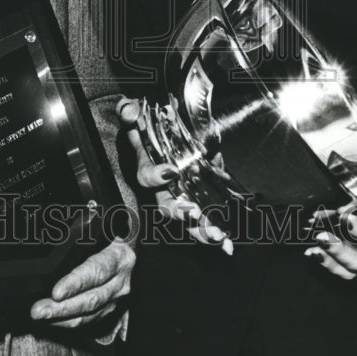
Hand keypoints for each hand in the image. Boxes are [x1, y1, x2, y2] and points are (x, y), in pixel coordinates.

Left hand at [29, 238, 134, 328]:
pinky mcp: (110, 308)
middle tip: (39, 310)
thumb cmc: (113, 233)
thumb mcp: (104, 226)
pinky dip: (68, 322)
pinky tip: (51, 321)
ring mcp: (117, 297)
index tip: (56, 292)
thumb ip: (84, 231)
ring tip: (41, 316)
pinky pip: (88, 320)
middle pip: (91, 298)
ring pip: (89, 314)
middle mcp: (121, 280)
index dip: (76, 283)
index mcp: (119, 256)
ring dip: (61, 318)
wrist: (130, 245)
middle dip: (62, 308)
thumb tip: (54, 228)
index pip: (97, 270)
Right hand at [117, 97, 232, 252]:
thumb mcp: (133, 113)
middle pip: (166, 205)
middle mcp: (161, 185)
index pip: (146, 175)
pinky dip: (214, 230)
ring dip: (200, 229)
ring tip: (216, 236)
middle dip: (180, 212)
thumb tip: (130, 113)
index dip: (156, 176)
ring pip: (186, 216)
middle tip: (194, 213)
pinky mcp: (197, 194)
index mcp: (146, 165)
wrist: (159, 123)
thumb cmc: (145, 122)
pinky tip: (227, 243)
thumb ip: (129, 112)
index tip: (171, 172)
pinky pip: (204, 216)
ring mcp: (179, 192)